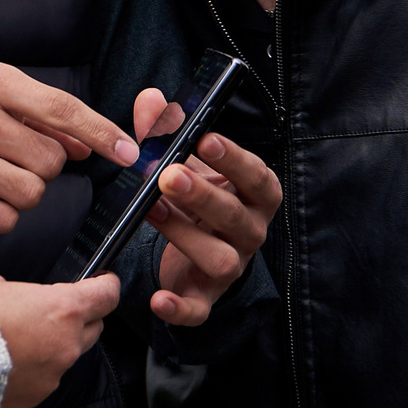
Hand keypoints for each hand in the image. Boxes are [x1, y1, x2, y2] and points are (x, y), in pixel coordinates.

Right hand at [0, 63, 137, 232]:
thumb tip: (90, 145)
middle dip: (41, 170)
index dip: (101, 133)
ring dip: (20, 196)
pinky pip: (5, 220)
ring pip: (32, 194)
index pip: (62, 108)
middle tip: (9, 162)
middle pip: (51, 161)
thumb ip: (42, 121)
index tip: (129, 153)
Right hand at [0, 272, 118, 407]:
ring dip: (54, 345)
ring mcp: (54, 373)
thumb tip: (20, 300)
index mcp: (63, 309)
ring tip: (21, 341)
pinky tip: (9, 363)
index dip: (106, 286)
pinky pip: (46, 377)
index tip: (103, 282)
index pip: (106, 296)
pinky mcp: (37, 395)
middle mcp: (67, 343)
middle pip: (94, 327)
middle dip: (81, 317)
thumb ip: (20, 292)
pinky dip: (35, 369)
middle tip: (56, 312)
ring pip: (68, 355)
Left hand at [128, 88, 281, 326]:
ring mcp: (231, 266)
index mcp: (254, 196)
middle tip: (169, 175)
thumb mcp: (185, 162)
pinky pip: (198, 309)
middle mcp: (250, 232)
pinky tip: (158, 299)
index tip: (206, 139)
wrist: (198, 252)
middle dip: (202, 195)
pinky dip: (180, 308)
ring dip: (184, 235)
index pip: (257, 176)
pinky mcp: (206, 297)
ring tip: (151, 211)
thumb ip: (167, 131)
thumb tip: (151, 98)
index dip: (233, 159)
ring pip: (218, 258)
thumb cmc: (198, 199)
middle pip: (235, 217)